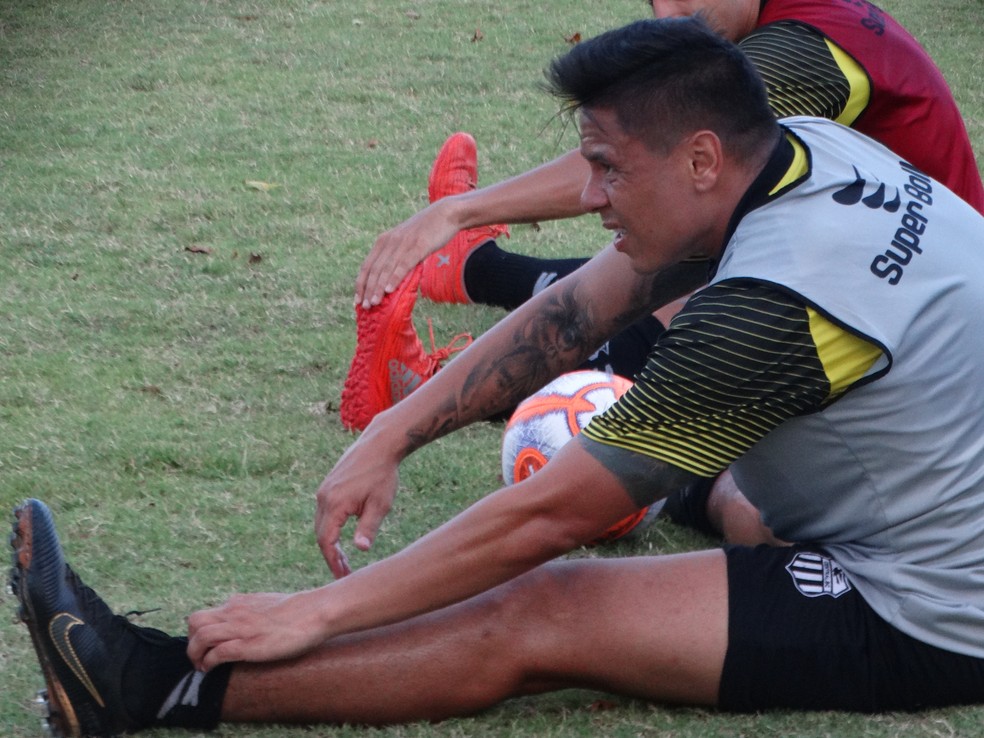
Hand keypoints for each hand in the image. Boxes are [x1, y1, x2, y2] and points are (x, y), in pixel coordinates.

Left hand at [186, 590, 327, 670]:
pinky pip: (215, 654)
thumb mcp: (268, 602)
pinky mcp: (246, 646)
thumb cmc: (298, 610)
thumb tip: (250, 616)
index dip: (201, 630)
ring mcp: (239, 628)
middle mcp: (234, 612)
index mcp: (240, 602)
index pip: (207, 613)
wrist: (314, 612)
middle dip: (191, 640)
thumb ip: (253, 608)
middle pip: (194, 621)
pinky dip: (207, 663)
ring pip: (199, 637)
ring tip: (201, 666)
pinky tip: (210, 669)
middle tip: (199, 654)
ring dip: (194, 654)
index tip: (206, 643)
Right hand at [315, 431, 400, 577]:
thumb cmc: (382, 475)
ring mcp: (324, 490)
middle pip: (320, 535)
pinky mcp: (328, 485)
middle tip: (344, 573)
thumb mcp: (380, 504)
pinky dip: (330, 527)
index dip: (333, 562)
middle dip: (331, 556)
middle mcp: (324, 497)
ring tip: (344, 559)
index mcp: (335, 504)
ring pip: (321, 524)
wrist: (378, 445)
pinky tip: (341, 535)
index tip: (342, 577)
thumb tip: (360, 550)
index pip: (327, 542)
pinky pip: (324, 512)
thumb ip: (368, 528)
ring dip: (329, 542)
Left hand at [355, 198, 461, 307]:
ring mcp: (403, 243)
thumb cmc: (427, 231)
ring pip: (386, 269)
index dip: (361, 283)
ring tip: (374, 303)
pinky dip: (395, 277)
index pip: (367, 265)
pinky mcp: (418, 246)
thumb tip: (392, 277)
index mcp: (384, 240)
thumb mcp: (406, 242)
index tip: (357, 300)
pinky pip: (403, 264)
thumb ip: (397, 256)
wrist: (446, 214)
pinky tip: (389, 290)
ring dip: (378, 287)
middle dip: (367, 289)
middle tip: (365, 307)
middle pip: (374, 269)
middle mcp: (390, 241)